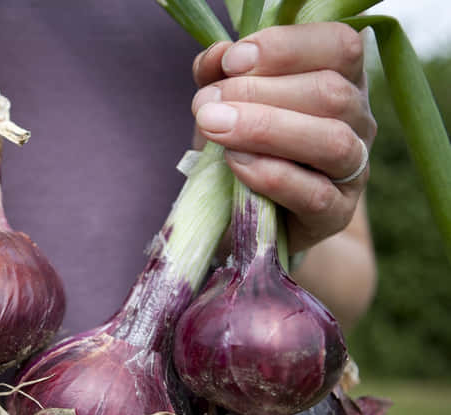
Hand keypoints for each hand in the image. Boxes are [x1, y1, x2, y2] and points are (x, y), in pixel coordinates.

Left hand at [191, 22, 376, 253]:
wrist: (244, 219)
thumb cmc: (242, 148)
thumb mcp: (225, 104)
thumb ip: (220, 76)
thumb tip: (217, 55)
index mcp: (342, 78)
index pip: (340, 45)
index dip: (286, 48)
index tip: (232, 61)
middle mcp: (358, 120)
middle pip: (331, 92)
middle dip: (259, 92)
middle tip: (206, 104)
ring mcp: (354, 169)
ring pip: (331, 141)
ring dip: (266, 129)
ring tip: (214, 126)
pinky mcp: (336, 215)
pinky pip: (316, 194)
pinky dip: (271, 175)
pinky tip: (235, 163)